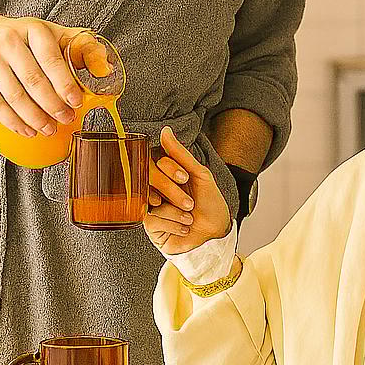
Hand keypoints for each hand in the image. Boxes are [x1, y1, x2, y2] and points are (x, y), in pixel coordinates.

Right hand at [0, 12, 106, 137]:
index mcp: (33, 29)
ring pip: (14, 95)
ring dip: (33, 117)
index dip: (65, 83)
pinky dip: (12, 121)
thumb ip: (78, 44)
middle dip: (52, 105)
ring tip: (48, 129)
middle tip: (66, 119)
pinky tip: (26, 129)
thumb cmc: (18, 36)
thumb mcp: (47, 31)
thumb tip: (105, 66)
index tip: (76, 101)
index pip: (51, 59)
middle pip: (33, 80)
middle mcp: (9, 41)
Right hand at [144, 126, 231, 255]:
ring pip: (150, 201)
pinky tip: (183, 227)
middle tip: (190, 203)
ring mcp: (150, 207)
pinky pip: (152, 220)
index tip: (185, 178)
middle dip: (174, 193)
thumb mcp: (200, 175)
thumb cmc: (209, 202)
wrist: (215, 233)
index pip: (154, 161)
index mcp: (166, 174)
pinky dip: (173, 224)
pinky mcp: (150, 226)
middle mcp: (155, 188)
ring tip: (189, 217)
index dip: (170, 169)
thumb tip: (165, 130)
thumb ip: (181, 154)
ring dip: (176, 211)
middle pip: (149, 180)